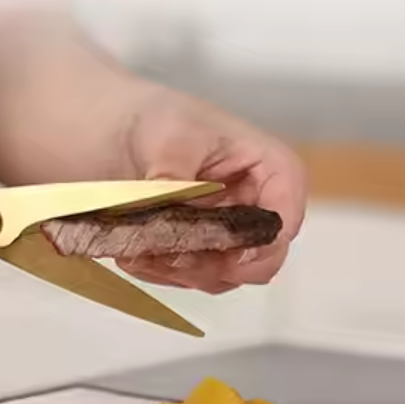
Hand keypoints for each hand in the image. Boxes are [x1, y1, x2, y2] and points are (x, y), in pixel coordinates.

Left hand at [121, 88, 306, 293]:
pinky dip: (162, 274)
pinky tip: (133, 252)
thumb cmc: (158, 123)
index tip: (236, 255)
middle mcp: (253, 209)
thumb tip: (169, 201)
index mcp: (266, 169)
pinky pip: (188, 280)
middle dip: (220, 266)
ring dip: (183, 273)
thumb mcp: (170, 137)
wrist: (117, 137)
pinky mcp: (196, 257)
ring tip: (141, 250)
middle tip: (176, 259)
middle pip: (261, 260)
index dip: (268, 241)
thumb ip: (175, 173)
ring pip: (222, 277)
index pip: (286, 213)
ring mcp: (226, 238)